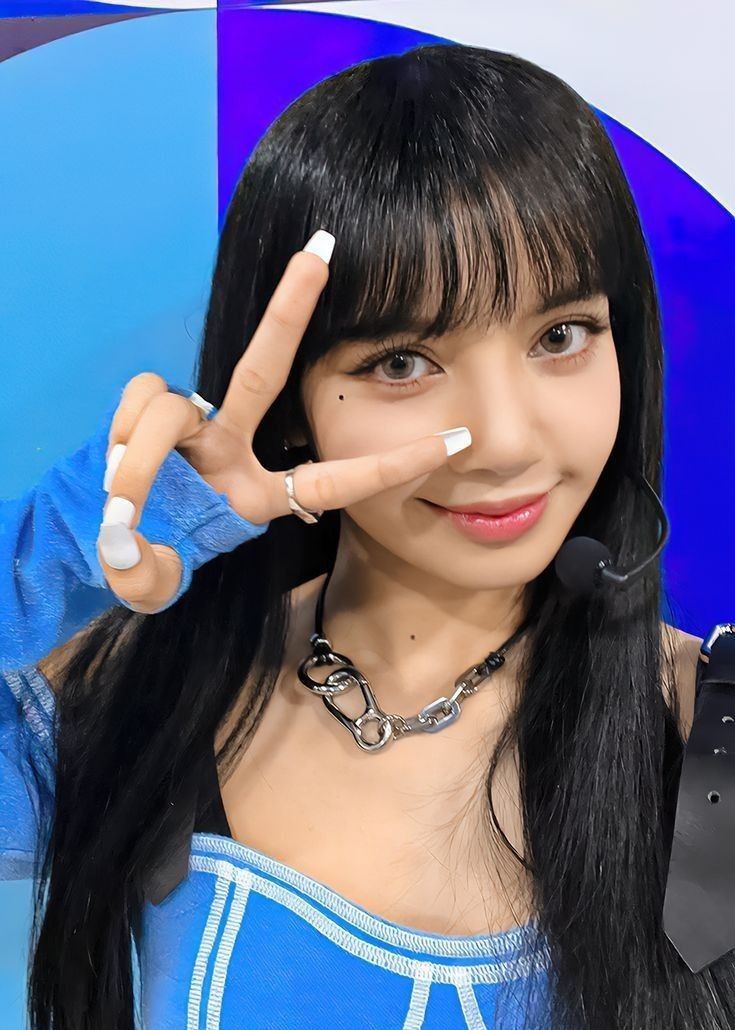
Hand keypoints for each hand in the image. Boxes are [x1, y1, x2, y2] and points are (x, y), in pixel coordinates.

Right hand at [98, 230, 471, 613]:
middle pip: (264, 370)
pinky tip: (109, 469)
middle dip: (290, 310)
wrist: (98, 539)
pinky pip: (138, 403)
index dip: (390, 466)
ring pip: (171, 409)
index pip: (333, 482)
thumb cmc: (141, 562)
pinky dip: (121, 434)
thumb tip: (126, 552)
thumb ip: (144, 578)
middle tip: (320, 249)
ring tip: (119, 502)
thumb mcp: (148, 582)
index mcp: (258, 497)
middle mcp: (231, 448)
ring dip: (139, 456)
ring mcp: (189, 427)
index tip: (455, 442)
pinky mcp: (146, 413)